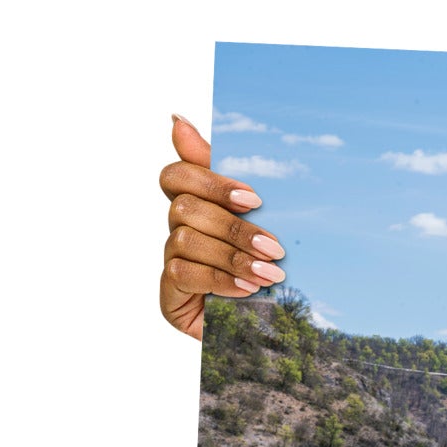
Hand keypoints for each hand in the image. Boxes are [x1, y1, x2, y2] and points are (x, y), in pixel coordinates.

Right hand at [158, 115, 287, 338]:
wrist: (277, 328)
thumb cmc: (271, 265)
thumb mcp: (265, 219)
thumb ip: (232, 175)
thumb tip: (177, 118)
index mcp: (200, 205)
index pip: (177, 175)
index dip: (210, 181)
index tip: (255, 199)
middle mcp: (179, 229)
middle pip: (185, 207)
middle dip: (234, 227)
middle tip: (276, 247)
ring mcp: (172, 261)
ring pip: (185, 240)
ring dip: (233, 256)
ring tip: (271, 275)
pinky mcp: (169, 294)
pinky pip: (183, 274)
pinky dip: (220, 280)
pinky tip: (248, 291)